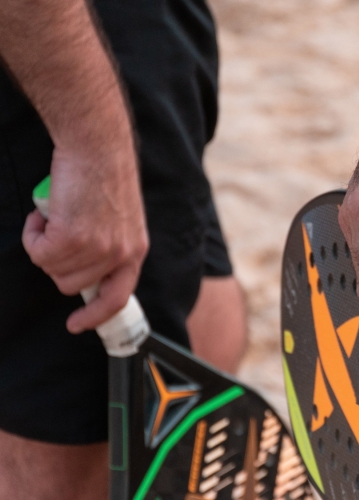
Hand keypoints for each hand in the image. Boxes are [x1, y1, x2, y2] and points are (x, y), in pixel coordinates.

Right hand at [23, 139, 147, 333]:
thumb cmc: (104, 175)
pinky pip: (37, 252)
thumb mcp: (121, 219)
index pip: (118, 297)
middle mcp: (120, 254)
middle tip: (58, 232)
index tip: (77, 324)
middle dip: (58, 263)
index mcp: (135, 250)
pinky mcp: (71, 237)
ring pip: (52, 269)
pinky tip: (44, 212)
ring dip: (44, 245)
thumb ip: (110, 246)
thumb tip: (86, 270)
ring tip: (54, 216)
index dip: (96, 314)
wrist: (97, 147)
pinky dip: (32, 233)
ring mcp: (96, 248)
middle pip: (72, 285)